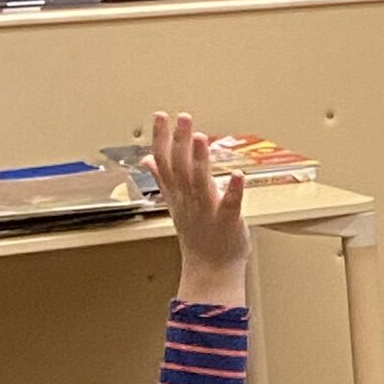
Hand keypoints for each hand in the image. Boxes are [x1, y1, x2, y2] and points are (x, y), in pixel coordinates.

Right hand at [149, 109, 250, 301]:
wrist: (209, 268)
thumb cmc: (196, 233)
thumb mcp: (175, 203)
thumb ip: (163, 179)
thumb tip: (147, 160)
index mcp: (176, 194)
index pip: (164, 161)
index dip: (161, 138)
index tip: (160, 115)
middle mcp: (188, 200)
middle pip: (180, 167)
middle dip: (180, 141)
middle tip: (182, 116)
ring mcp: (207, 210)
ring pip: (199, 182)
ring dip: (199, 160)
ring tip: (201, 137)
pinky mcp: (227, 221)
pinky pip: (229, 204)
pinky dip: (233, 189)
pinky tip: (237, 174)